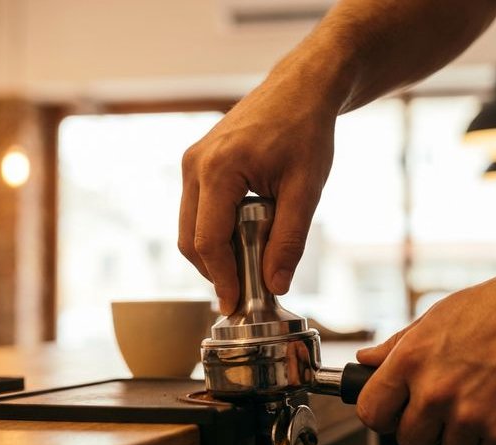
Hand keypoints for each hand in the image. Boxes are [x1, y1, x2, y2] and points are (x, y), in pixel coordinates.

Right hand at [178, 69, 339, 313]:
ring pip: (189, 227)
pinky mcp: (197, 162)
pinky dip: (214, 231)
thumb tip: (275, 284)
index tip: (235, 304)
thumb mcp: (306, 189)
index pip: (208, 241)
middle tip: (244, 291)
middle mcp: (195, 165)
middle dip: (215, 270)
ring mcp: (192, 162)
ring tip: (249, 264)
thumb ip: (289, 239)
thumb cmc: (306, 130)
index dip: (222, 279)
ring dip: (214, 252)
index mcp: (218, 169)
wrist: (301, 89)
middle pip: (190, 239)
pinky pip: (196, 209)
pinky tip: (244, 237)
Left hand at [355, 269, 495, 444]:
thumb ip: (399, 344)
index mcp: (412, 360)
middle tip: (447, 408)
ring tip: (484, 401)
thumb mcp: (439, 315)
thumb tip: (367, 360)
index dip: (383, 415)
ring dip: (464, 436)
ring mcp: (471, 417)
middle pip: (409, 441)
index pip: (371, 412)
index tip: (395, 412)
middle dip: (425, 429)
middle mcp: (435, 392)